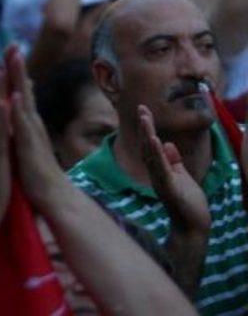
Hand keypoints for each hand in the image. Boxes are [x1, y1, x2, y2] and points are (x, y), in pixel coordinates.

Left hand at [5, 46, 64, 211]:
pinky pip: (24, 126)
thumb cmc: (36, 171)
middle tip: (13, 43)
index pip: (20, 90)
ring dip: (19, 79)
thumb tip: (13, 110)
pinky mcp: (31, 147)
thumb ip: (19, 125)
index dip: (14, 70)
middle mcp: (32, 122)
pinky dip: (19, 110)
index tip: (8, 49)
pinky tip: (15, 96)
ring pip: (25, 101)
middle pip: (24, 88)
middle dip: (18, 66)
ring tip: (15, 58)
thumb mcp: (24, 142)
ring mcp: (33, 133)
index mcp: (28, 121)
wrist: (54, 197)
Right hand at [138, 105, 210, 234]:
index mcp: (159, 170)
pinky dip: (157, 154)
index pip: (150, 145)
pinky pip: (161, 168)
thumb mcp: (182, 176)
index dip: (146, 128)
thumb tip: (168, 143)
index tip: (144, 110)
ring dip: (148, 135)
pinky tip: (155, 140)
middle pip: (147, 147)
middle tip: (141, 108)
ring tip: (145, 118)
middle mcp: (156, 174)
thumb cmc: (189, 204)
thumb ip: (174, 161)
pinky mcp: (169, 188)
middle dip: (144, 127)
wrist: (194, 228)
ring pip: (151, 155)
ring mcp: (161, 181)